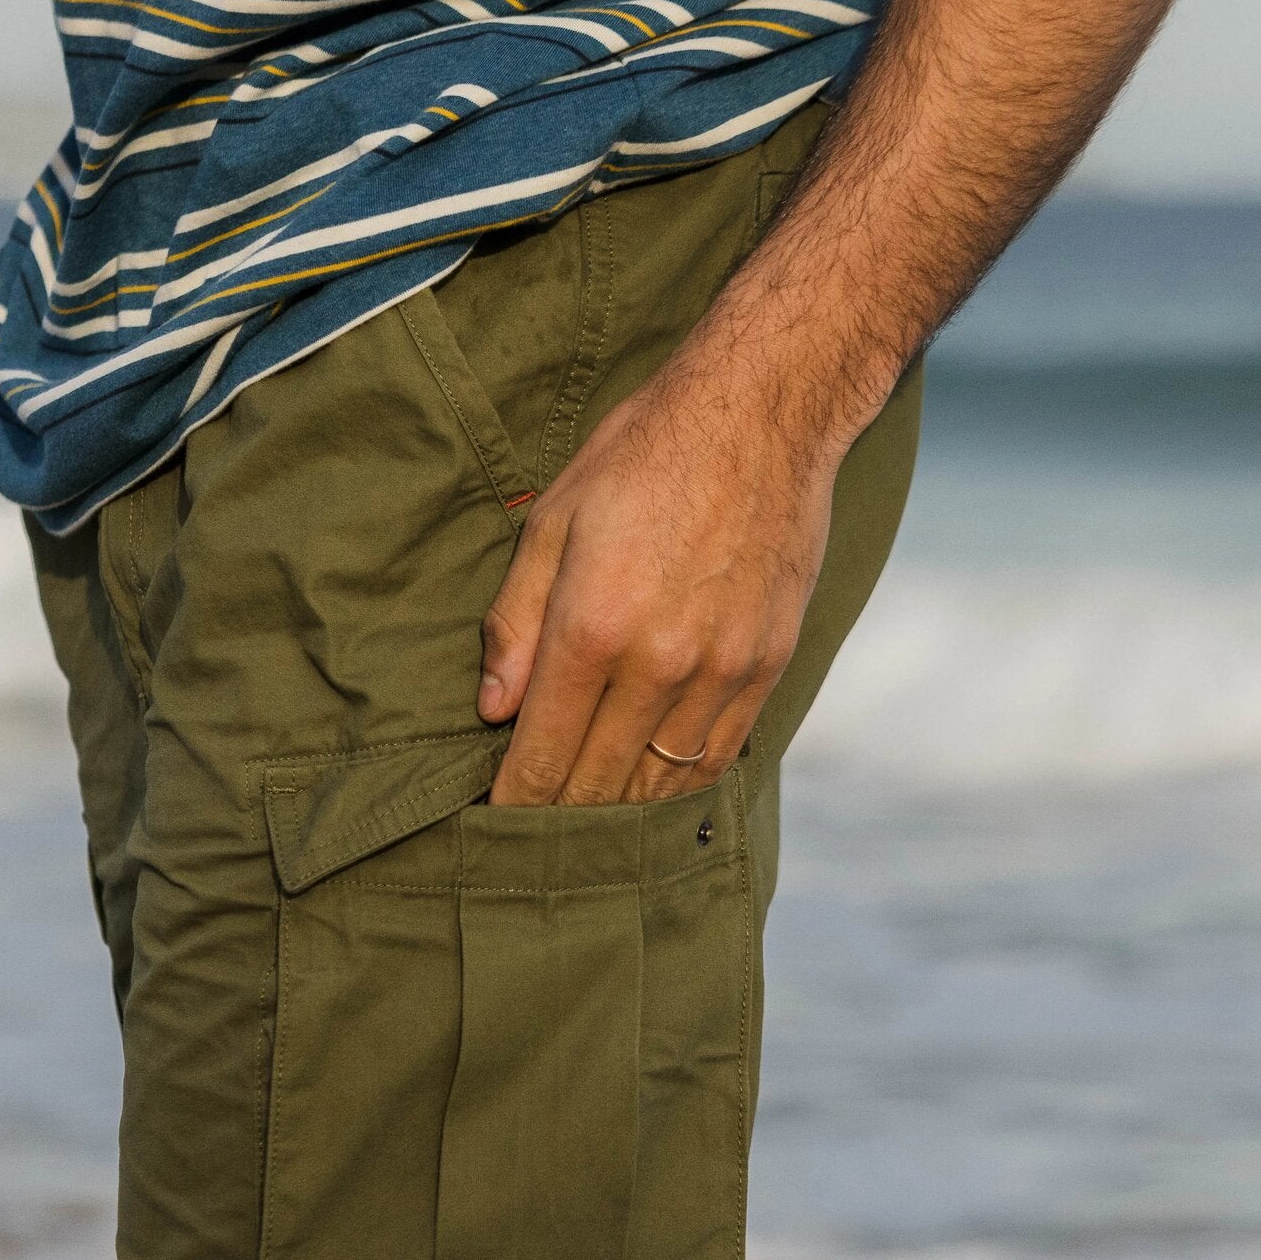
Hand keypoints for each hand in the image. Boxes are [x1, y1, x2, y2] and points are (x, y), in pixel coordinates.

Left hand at [478, 349, 837, 804]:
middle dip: (558, 818)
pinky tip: (652, 795)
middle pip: (599, 781)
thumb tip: (493, 710)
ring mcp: (722, 669)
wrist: (762, 413)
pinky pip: (719, 757)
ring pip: (661, 784)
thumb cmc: (642, 455)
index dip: (515, 800)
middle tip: (531, 846)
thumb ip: (516, 622)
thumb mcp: (553, 522)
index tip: (494, 827)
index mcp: (593, 625)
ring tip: (586, 832)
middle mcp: (661, 661)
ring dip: (619, 814)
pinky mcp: (768, 665)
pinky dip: (680, 788)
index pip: (544, 750)